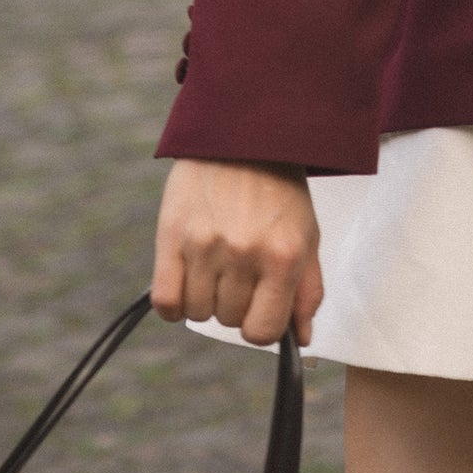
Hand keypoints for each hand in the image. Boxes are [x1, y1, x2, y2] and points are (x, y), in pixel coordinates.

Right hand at [151, 158, 322, 347]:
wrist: (242, 133)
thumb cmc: (278, 188)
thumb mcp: (307, 234)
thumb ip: (307, 290)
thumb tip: (301, 339)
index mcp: (284, 256)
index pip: (262, 332)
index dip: (259, 324)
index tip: (258, 304)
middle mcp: (245, 253)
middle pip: (227, 321)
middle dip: (234, 301)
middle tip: (239, 266)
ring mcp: (206, 245)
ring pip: (197, 313)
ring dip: (205, 297)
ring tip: (215, 261)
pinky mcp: (172, 235)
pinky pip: (166, 302)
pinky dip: (174, 302)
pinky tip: (187, 277)